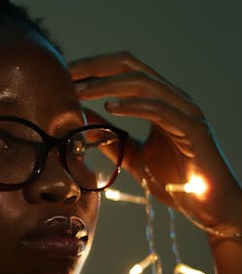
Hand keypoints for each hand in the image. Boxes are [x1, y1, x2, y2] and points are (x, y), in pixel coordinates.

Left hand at [69, 52, 241, 235]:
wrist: (209, 207)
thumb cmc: (177, 183)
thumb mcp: (134, 157)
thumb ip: (111, 138)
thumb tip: (82, 122)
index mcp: (161, 102)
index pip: (123, 71)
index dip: (93, 69)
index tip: (63, 76)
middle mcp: (174, 99)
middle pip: (131, 67)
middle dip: (95, 68)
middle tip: (65, 75)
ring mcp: (186, 111)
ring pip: (144, 83)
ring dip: (108, 84)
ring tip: (80, 91)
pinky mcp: (193, 129)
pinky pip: (161, 110)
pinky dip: (135, 105)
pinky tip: (110, 107)